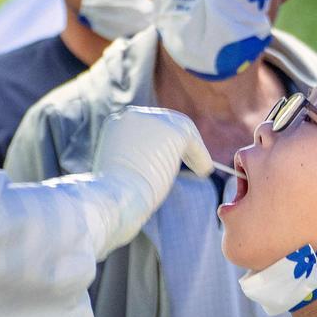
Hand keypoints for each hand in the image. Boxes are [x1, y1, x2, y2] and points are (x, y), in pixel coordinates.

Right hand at [94, 105, 212, 196]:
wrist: (113, 198)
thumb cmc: (111, 199)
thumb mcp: (115, 176)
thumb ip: (129, 165)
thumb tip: (144, 174)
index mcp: (115, 125)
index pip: (145, 126)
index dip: (161, 142)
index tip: (171, 159)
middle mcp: (131, 117)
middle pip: (164, 121)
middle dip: (180, 141)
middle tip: (193, 161)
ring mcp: (151, 121)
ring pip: (181, 128)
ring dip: (193, 149)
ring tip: (203, 169)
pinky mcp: (172, 132)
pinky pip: (192, 141)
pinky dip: (200, 156)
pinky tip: (204, 171)